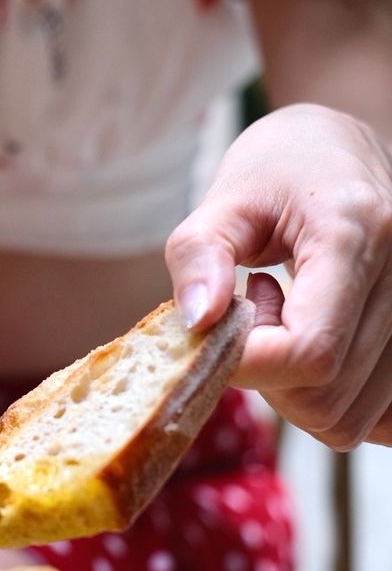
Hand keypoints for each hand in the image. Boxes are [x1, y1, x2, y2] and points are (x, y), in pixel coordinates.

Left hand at [165, 104, 391, 448]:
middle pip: (325, 395)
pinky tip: (317, 346)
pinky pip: (377, 421)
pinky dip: (332, 403)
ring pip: (347, 419)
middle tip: (252, 313)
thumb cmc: (277, 171)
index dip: (249, 362)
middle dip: (266, 376)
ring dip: (296, 390)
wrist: (340, 149)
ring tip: (286, 321)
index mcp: (356, 232)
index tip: (221, 325)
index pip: (310, 351)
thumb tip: (197, 322)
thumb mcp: (223, 202)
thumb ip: (199, 258)